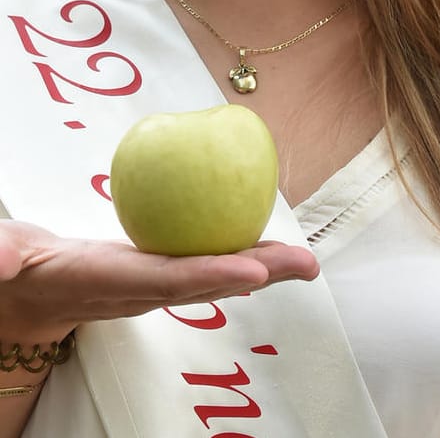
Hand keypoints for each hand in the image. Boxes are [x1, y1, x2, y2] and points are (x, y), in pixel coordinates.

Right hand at [0, 220, 318, 341]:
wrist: (22, 294)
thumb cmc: (12, 270)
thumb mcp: (1, 260)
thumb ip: (1, 257)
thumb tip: (1, 261)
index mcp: (104, 279)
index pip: (164, 279)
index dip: (211, 277)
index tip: (255, 272)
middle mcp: (137, 289)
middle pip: (206, 282)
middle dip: (258, 275)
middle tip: (306, 265)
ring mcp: (151, 285)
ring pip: (215, 277)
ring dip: (263, 269)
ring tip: (307, 261)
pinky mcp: (158, 274)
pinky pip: (207, 264)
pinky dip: (244, 255)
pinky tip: (275, 248)